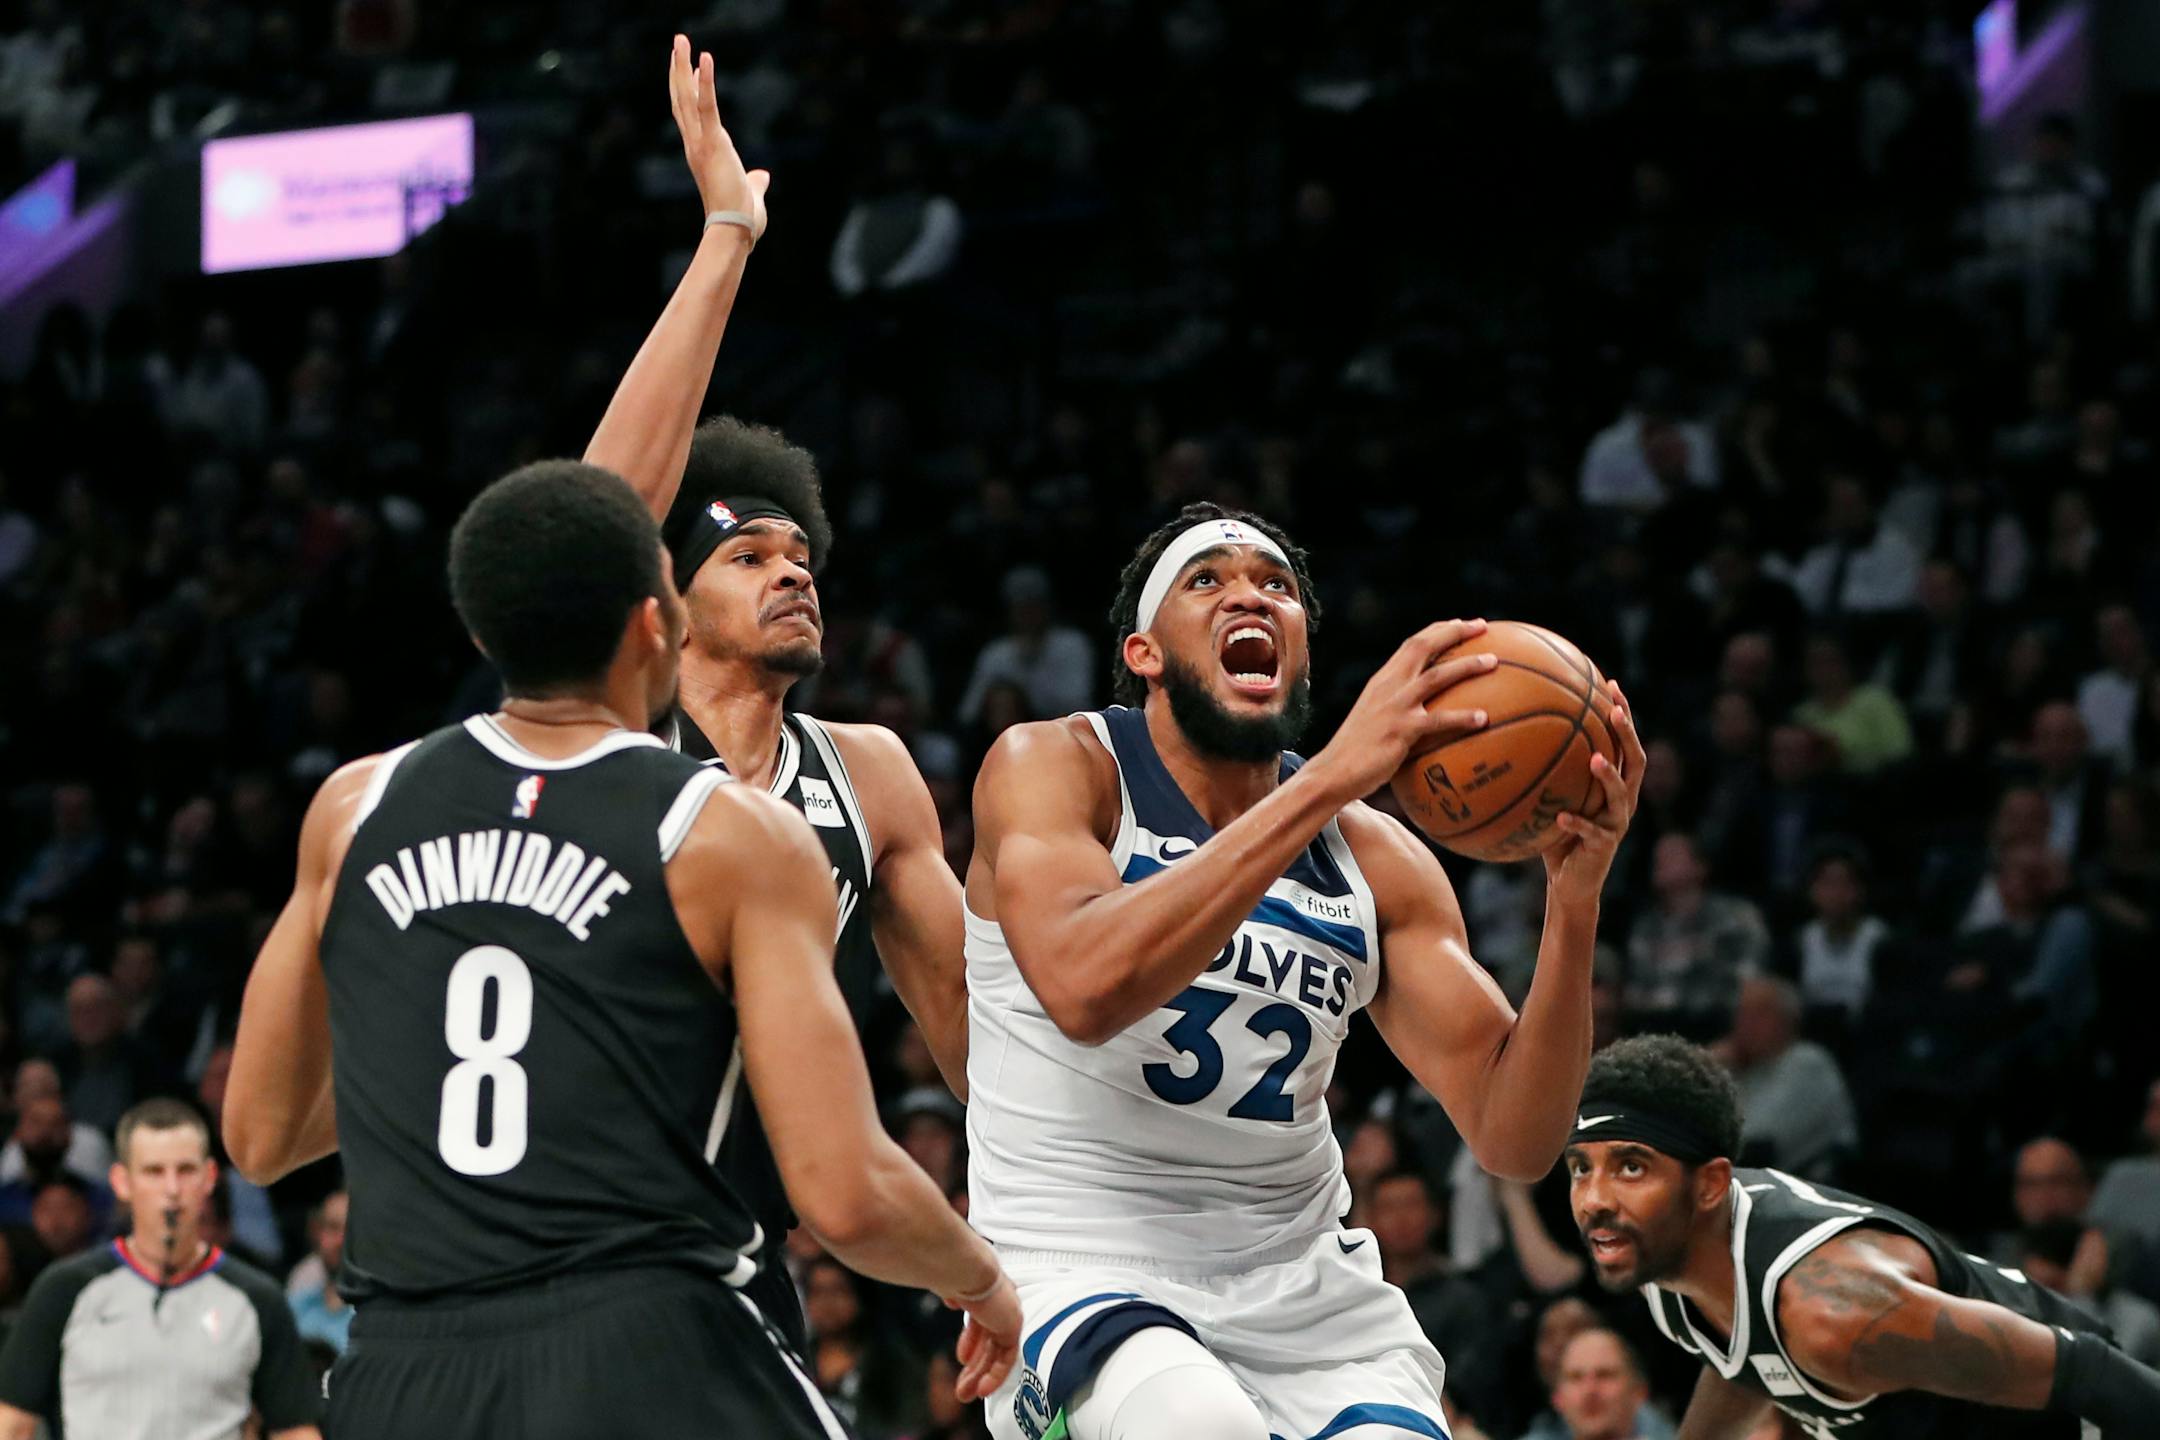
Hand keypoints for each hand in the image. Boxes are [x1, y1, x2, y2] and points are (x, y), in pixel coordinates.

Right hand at [668, 35, 768, 241]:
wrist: (735, 231)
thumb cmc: (742, 220)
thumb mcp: (750, 193)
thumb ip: (754, 182)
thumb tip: (762, 177)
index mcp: (702, 154)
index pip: (691, 116)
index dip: (689, 91)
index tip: (691, 69)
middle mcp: (695, 145)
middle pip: (681, 100)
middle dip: (678, 70)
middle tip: (677, 43)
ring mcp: (701, 142)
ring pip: (686, 96)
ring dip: (682, 65)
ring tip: (680, 39)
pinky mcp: (713, 142)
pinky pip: (706, 105)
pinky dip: (706, 81)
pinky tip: (704, 58)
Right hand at [945, 1272, 1020, 1401]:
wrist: (964, 1266)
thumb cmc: (951, 1267)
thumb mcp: (949, 1284)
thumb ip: (953, 1294)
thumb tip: (951, 1299)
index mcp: (985, 1288)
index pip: (983, 1320)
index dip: (972, 1341)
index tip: (962, 1358)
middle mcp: (999, 1300)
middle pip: (989, 1339)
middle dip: (974, 1365)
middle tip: (963, 1385)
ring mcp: (1007, 1312)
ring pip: (996, 1351)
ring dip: (980, 1374)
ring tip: (966, 1393)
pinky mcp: (1012, 1325)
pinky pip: (1006, 1356)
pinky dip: (995, 1374)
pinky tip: (983, 1388)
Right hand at [1309, 619, 1495, 802]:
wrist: (1333, 772)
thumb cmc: (1356, 752)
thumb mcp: (1374, 719)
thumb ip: (1396, 709)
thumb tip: (1427, 715)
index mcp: (1382, 681)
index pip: (1412, 644)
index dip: (1439, 631)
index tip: (1462, 625)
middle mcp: (1388, 686)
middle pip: (1424, 646)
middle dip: (1455, 631)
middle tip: (1483, 626)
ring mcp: (1394, 706)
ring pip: (1436, 675)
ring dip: (1467, 665)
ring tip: (1493, 662)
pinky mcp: (1400, 730)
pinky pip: (1439, 720)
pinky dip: (1463, 717)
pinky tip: (1484, 719)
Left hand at [1541, 679, 1643, 907]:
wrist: (1570, 882)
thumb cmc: (1556, 834)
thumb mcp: (1551, 798)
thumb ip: (1544, 771)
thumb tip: (1509, 732)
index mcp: (1615, 784)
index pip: (1624, 742)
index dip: (1623, 714)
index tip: (1612, 683)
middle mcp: (1623, 800)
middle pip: (1635, 760)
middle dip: (1627, 733)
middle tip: (1614, 710)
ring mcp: (1617, 824)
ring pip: (1621, 794)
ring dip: (1609, 776)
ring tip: (1596, 759)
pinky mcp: (1605, 847)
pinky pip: (1591, 832)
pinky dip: (1577, 823)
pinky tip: (1562, 817)